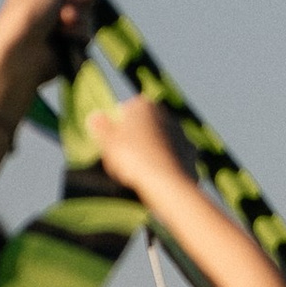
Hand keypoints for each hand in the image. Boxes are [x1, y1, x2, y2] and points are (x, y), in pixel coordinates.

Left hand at [0, 0, 105, 87]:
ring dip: (80, 18)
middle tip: (71, 5)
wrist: (20, 54)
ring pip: (87, 17)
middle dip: (82, 0)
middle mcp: (48, 7)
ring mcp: (57, 27)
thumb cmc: (28, 15)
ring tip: (64, 22)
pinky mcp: (66, 46)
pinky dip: (78, 35)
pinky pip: (85, 36)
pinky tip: (66, 37)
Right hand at [89, 94, 199, 208]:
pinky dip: (168, 166)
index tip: (112, 146)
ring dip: (153, 152)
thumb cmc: (132, 157)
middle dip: (137, 139)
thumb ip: (100, 126)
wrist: (166, 181)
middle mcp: (166, 114)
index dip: (117, 129)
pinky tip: (159, 179)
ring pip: (161, 142)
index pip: (125, 111)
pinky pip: (175, 158)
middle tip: (125, 161)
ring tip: (141, 173)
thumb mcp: (107, 141)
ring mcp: (182, 133)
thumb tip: (94, 116)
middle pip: (145, 126)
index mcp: (144, 105)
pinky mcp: (191, 153)